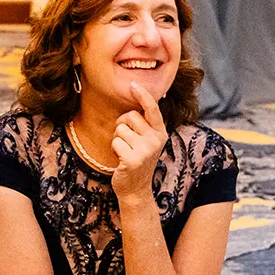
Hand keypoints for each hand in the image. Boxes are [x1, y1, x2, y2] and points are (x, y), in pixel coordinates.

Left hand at [110, 84, 168, 201]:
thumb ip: (145, 123)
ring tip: (124, 151)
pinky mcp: (133, 159)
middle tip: (127, 141)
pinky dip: (114, 149)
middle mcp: (156, 140)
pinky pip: (115, 142)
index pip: (152, 109)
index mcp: (160, 133)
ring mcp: (146, 150)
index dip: (143, 95)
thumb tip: (140, 96)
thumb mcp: (147, 141)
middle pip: (130, 116)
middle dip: (122, 125)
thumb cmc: (137, 160)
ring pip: (120, 129)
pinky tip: (121, 160)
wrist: (135, 189)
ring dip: (117, 139)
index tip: (133, 84)